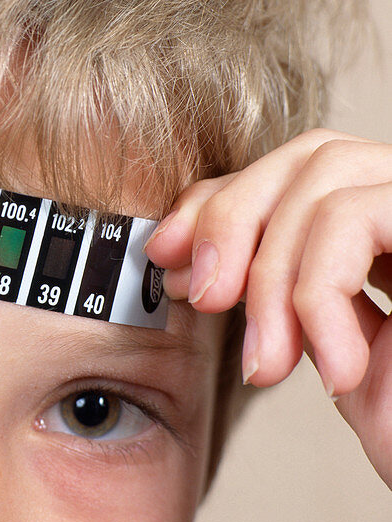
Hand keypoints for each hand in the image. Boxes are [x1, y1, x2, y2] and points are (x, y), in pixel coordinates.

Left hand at [145, 129, 391, 486]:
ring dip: (271, 274)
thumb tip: (190, 256)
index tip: (167, 257)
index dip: (221, 202)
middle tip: (203, 299)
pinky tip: (334, 366)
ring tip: (269, 363)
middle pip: (312, 154)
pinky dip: (316, 291)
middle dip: (232, 222)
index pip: (297, 169)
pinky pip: (354, 218)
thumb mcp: (326, 344)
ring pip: (327, 177)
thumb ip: (275, 284)